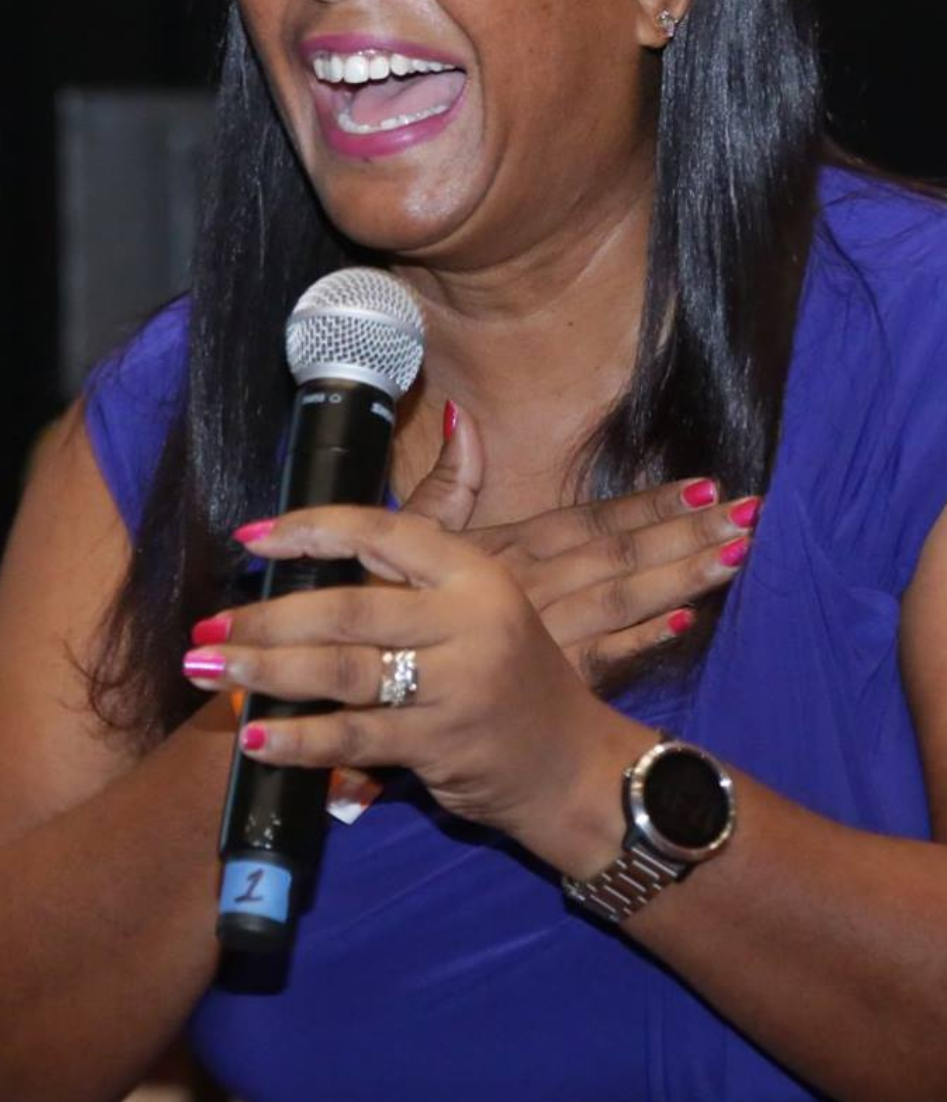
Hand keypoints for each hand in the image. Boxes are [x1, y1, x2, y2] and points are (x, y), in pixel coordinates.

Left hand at [184, 505, 601, 848]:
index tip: (248, 539)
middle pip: (348, 608)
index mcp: (473, 573)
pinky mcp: (441, 744)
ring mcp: (457, 684)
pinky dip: (298, 738)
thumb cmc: (509, 677)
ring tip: (207, 669)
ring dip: (265, 670)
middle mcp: (470, 619)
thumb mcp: (480, 605)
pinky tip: (254, 737)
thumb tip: (364, 495)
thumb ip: (415, 562)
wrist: (573, 766)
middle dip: (267, 618)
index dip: (310, 530)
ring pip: (342, 671)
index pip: (382, 532)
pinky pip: (353, 736)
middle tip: (206, 627)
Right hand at [400, 402, 760, 680]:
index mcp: (507, 548)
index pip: (592, 519)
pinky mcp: (536, 683)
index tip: (707, 485)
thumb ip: (446, 484)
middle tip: (752, 513)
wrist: (349, 677)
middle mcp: (530, 585)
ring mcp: (538, 635)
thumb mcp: (410, 538)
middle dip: (686, 532)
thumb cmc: (383, 608)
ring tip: (736, 554)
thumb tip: (465, 418)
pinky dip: (640, 641)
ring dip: (680, 575)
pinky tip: (683, 623)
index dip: (649, 503)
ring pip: (621, 599)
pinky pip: (597, 659)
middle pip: (621, 553)